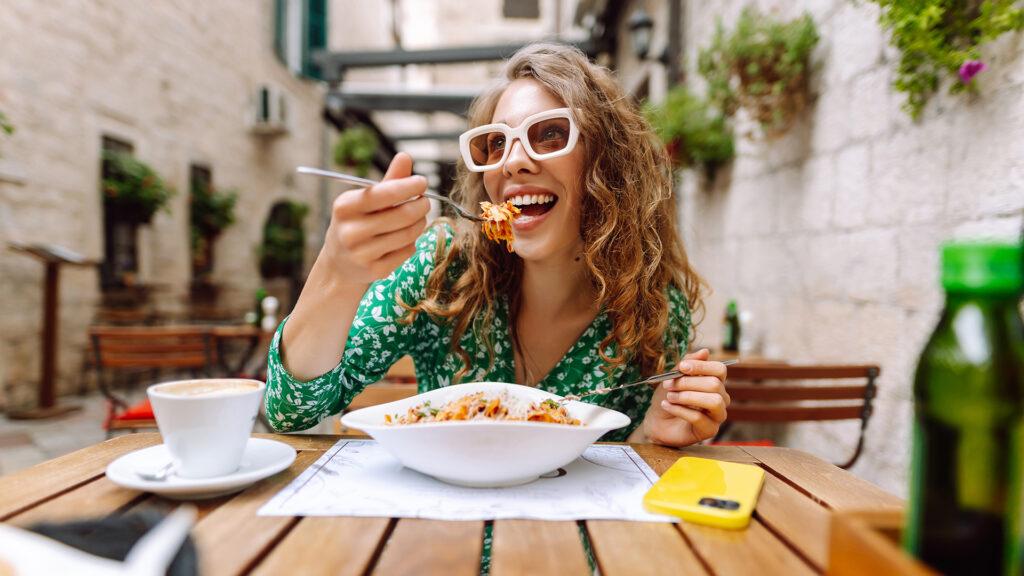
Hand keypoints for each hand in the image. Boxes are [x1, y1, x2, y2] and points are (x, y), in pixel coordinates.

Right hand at [320, 152, 429, 287]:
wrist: (340, 264)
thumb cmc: (357, 223)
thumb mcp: (365, 200)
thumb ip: (388, 180)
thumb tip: (405, 157)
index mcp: (345, 207)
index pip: (385, 193)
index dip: (409, 186)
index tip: (422, 182)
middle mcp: (351, 231)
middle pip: (403, 215)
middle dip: (421, 206)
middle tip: (425, 202)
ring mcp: (362, 253)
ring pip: (409, 234)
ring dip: (420, 223)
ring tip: (417, 218)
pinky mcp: (375, 270)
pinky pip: (407, 251)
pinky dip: (412, 242)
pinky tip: (405, 239)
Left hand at [640, 348, 730, 446]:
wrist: (657, 421)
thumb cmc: (668, 397)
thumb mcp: (673, 377)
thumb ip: (687, 364)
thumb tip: (705, 351)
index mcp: (714, 382)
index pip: (720, 370)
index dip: (702, 366)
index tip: (682, 367)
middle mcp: (721, 398)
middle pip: (714, 384)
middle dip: (688, 382)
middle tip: (668, 384)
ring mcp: (718, 415)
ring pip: (714, 401)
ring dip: (687, 396)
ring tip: (670, 396)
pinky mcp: (710, 430)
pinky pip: (699, 418)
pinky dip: (680, 410)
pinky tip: (667, 406)